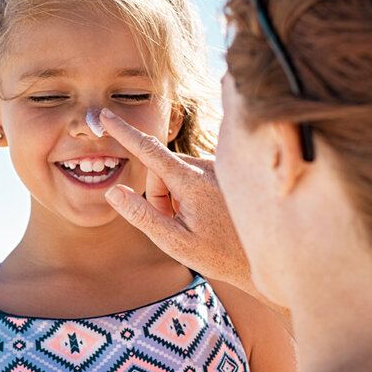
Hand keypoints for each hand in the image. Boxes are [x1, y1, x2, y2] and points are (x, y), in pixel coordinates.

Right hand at [100, 109, 253, 293]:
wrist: (266, 256)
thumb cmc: (219, 255)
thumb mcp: (174, 242)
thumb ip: (142, 215)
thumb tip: (114, 191)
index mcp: (192, 181)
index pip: (149, 150)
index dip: (123, 132)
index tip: (105, 115)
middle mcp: (207, 167)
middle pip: (160, 171)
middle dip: (158, 195)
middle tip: (174, 225)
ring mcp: (217, 168)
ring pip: (175, 174)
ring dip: (174, 196)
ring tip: (194, 223)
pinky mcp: (223, 172)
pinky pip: (192, 176)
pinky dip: (189, 194)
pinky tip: (207, 215)